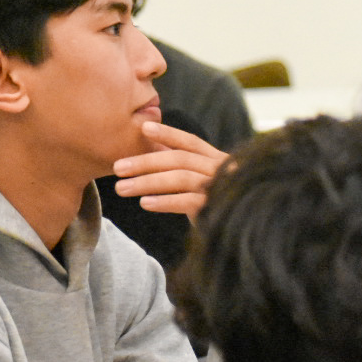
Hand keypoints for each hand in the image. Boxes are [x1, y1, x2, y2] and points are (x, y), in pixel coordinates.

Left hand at [112, 120, 226, 220]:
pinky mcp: (217, 208)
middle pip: (180, 159)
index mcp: (218, 160)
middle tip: (118, 167)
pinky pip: (187, 201)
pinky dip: (165, 201)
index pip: (191, 142)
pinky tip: (145, 204)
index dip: (168, 134)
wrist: (243, 233)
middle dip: (145, 162)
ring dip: (147, 182)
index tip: (144, 128)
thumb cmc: (218, 208)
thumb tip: (152, 156)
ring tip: (121, 188)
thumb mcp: (205, 184)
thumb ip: (187, 170)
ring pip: (180, 178)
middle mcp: (222, 169)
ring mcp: (221, 188)